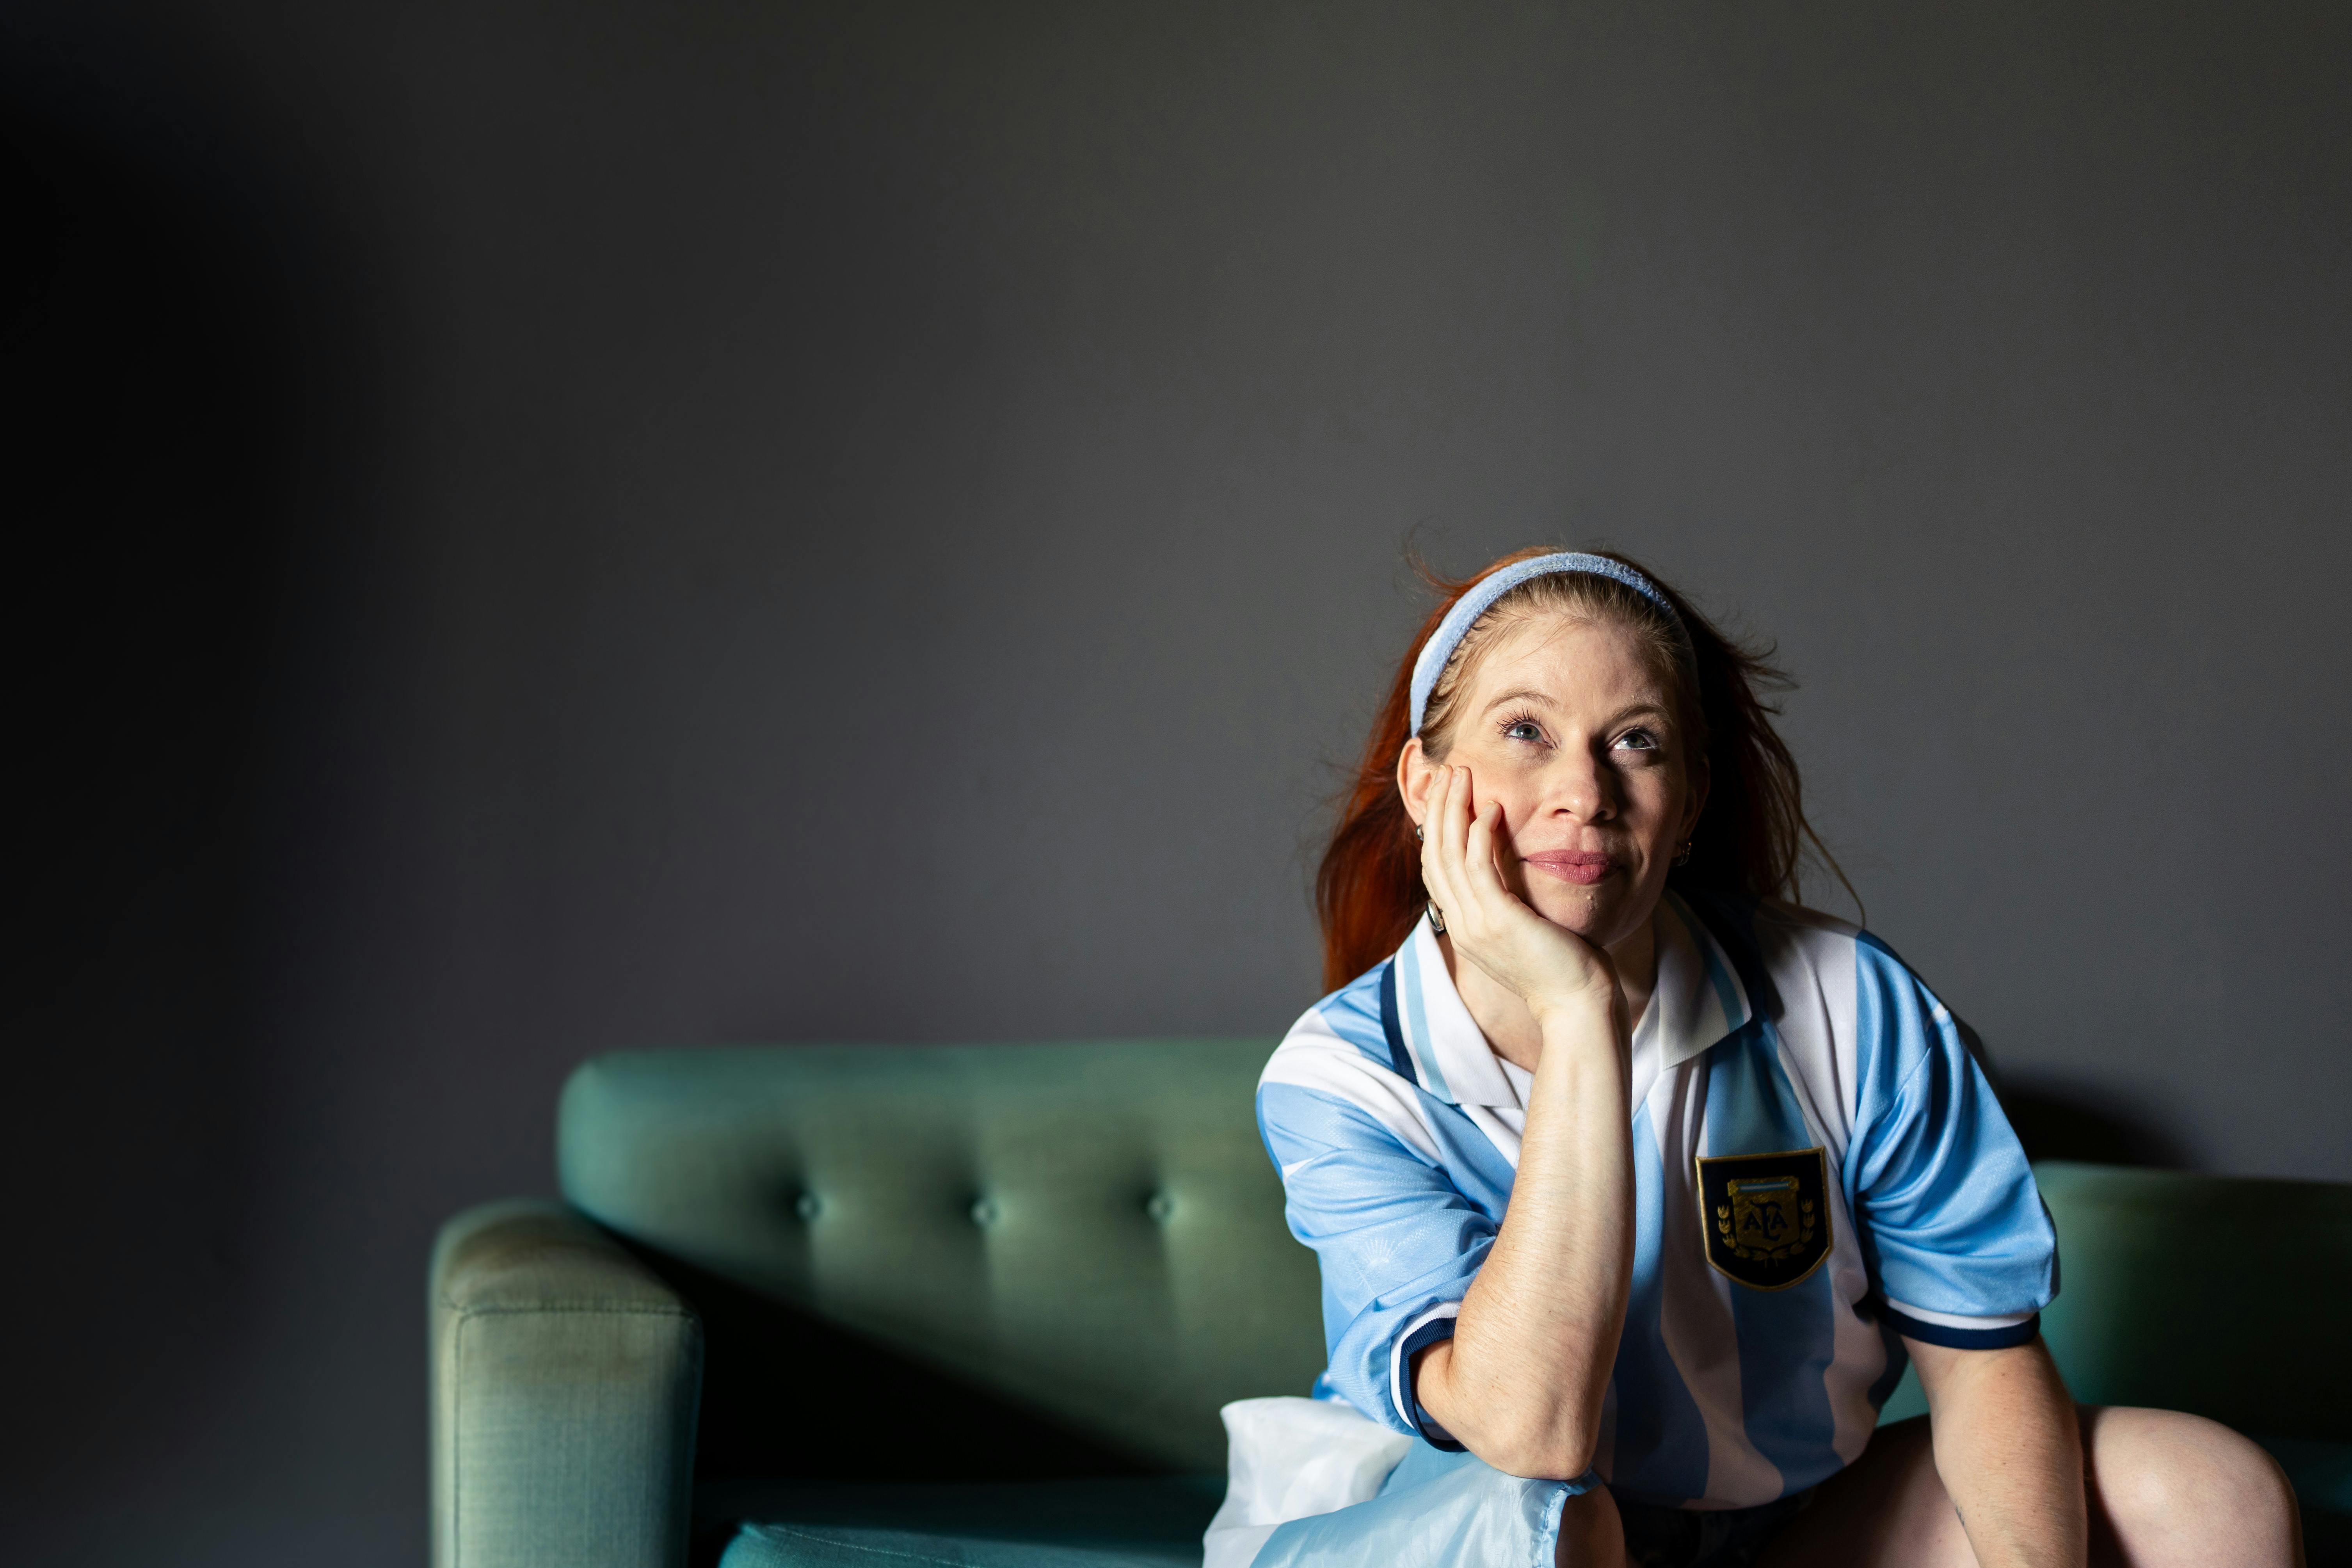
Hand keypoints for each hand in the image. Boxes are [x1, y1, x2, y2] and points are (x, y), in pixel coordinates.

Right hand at [1419, 764, 1616, 1026]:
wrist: (1577, 1005)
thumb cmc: (1561, 967)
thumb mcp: (1524, 928)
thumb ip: (1508, 899)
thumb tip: (1509, 866)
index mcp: (1464, 927)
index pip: (1435, 870)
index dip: (1436, 829)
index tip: (1447, 794)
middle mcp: (1462, 925)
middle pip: (1434, 856)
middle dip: (1439, 809)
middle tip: (1450, 771)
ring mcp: (1476, 925)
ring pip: (1449, 856)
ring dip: (1454, 810)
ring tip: (1463, 776)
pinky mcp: (1499, 921)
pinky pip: (1479, 869)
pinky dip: (1479, 834)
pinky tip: (1491, 808)